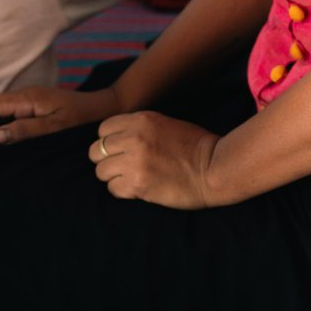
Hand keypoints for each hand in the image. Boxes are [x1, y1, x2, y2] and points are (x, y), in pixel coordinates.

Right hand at [0, 85, 119, 143]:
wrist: (102, 108)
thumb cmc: (81, 119)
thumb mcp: (54, 128)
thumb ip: (25, 130)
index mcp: (28, 97)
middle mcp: (25, 95)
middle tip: (0, 146)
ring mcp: (28, 100)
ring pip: (0, 110)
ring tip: (3, 145)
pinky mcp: (32, 106)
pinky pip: (10, 113)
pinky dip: (4, 125)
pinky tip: (6, 139)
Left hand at [89, 111, 219, 208]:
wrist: (214, 167)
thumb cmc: (195, 146)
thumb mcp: (166, 124)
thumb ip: (140, 129)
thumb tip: (116, 140)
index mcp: (143, 120)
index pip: (103, 129)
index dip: (109, 140)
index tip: (120, 147)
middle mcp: (135, 138)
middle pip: (96, 151)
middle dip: (106, 159)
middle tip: (122, 165)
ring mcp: (135, 162)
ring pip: (101, 172)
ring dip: (113, 176)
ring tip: (131, 177)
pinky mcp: (138, 184)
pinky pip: (113, 189)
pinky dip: (122, 190)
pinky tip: (138, 187)